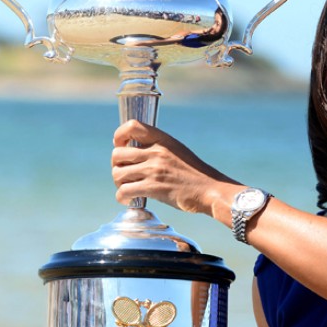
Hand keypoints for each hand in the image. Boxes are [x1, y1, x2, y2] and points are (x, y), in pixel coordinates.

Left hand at [111, 120, 237, 214]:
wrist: (210, 191)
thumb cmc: (194, 174)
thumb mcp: (177, 151)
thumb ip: (158, 148)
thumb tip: (134, 153)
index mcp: (163, 139)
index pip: (132, 126)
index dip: (119, 136)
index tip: (120, 146)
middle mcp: (156, 152)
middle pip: (118, 153)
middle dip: (116, 166)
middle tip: (123, 174)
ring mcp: (154, 170)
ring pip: (118, 174)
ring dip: (118, 183)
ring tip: (126, 188)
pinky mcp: (153, 188)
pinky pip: (124, 191)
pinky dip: (122, 197)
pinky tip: (128, 200)